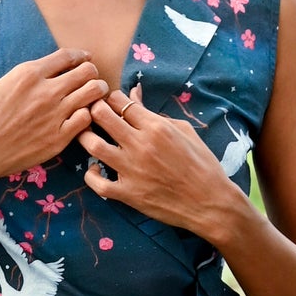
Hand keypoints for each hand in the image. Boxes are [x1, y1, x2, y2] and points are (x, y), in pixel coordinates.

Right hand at [0, 49, 107, 193]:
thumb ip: (19, 81)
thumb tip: (30, 80)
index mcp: (28, 73)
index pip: (67, 56)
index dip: (80, 56)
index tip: (85, 59)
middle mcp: (45, 91)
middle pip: (86, 71)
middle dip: (91, 73)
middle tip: (90, 81)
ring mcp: (54, 115)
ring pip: (93, 93)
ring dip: (96, 93)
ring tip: (93, 98)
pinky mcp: (58, 139)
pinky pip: (86, 120)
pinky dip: (87, 117)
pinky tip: (81, 120)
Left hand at [82, 89, 240, 239]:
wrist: (209, 202)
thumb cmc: (201, 163)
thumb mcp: (183, 130)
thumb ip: (154, 112)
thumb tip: (134, 93)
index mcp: (155, 126)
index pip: (119, 100)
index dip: (111, 98)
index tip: (112, 105)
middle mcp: (140, 145)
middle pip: (101, 115)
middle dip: (94, 110)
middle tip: (94, 116)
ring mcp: (131, 170)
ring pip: (92, 145)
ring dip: (86, 137)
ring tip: (88, 137)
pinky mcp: (127, 194)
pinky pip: (96, 183)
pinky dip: (90, 174)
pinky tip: (95, 169)